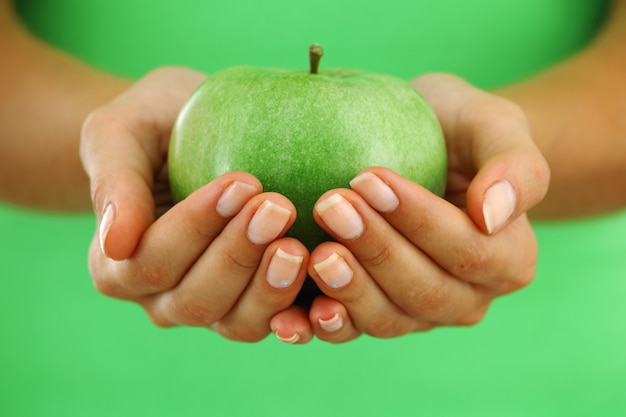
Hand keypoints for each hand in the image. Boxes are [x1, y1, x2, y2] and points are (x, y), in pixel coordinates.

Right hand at [80, 67, 310, 341]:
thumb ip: (113, 184)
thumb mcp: (119, 133)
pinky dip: (303, 315)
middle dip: (239, 256)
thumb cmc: (152, 126)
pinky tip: (327, 290)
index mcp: (118, 264)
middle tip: (279, 207)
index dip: (196, 228)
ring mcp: (212, 306)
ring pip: (237, 322)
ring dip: (271, 288)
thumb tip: (116, 244)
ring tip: (301, 246)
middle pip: (196, 299)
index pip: (152, 260)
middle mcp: (162, 297)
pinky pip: (277, 323)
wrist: (192, 132)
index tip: (241, 182)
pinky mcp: (255, 302)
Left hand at [273, 73, 549, 342]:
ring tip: (314, 251)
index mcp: (507, 259)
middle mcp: (466, 296)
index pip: (467, 250)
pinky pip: (351, 331)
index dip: (418, 221)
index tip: (370, 178)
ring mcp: (418, 312)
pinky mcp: (375, 312)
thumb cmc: (459, 130)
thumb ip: (516, 167)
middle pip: (425, 291)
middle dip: (376, 250)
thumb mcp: (494, 126)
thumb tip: (492, 215)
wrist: (426, 145)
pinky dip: (322, 327)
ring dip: (349, 289)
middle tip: (331, 206)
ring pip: (387, 319)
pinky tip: (292, 314)